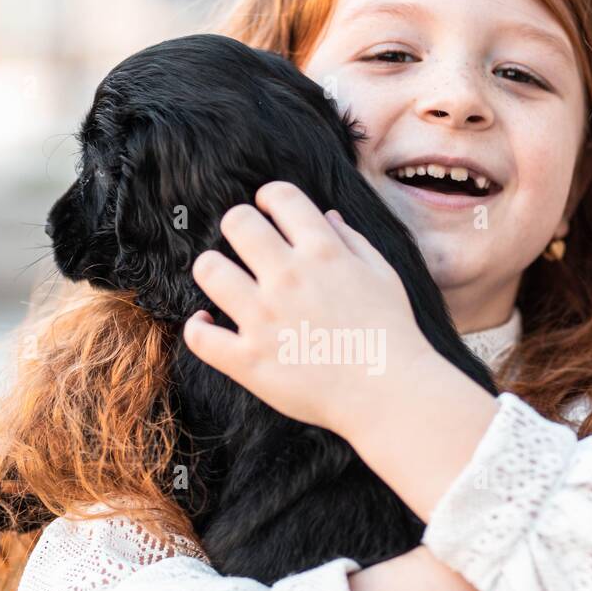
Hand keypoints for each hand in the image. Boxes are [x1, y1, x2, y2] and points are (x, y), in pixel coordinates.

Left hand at [183, 181, 435, 437]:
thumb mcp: (384, 276)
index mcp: (323, 253)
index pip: (280, 196)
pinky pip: (200, 336)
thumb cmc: (392, 334)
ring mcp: (264, 319)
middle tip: (246, 246)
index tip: (269, 213)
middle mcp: (288, 278)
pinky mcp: (248, 360)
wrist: (390, 393)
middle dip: (238, 226)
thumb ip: (353, 242)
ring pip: (208, 270)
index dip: (270, 198)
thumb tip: (327, 216)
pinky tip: (209, 324)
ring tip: (225, 282)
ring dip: (213, 271)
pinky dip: (198, 327)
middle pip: (237, 223)